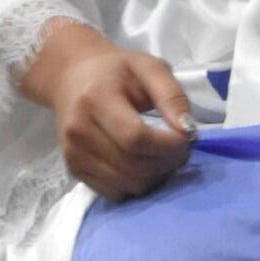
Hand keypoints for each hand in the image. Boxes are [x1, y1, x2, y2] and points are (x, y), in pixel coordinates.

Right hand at [17, 20, 196, 201]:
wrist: (71, 78)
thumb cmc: (115, 71)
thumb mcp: (148, 67)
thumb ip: (171, 95)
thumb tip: (188, 131)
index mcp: (96, 99)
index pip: (135, 138)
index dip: (168, 146)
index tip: (187, 138)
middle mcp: (79, 131)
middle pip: (134, 166)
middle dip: (168, 163)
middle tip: (182, 148)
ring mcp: (74, 155)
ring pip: (128, 185)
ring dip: (156, 176)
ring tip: (164, 155)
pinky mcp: (74, 171)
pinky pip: (116, 193)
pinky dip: (137, 185)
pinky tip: (144, 164)